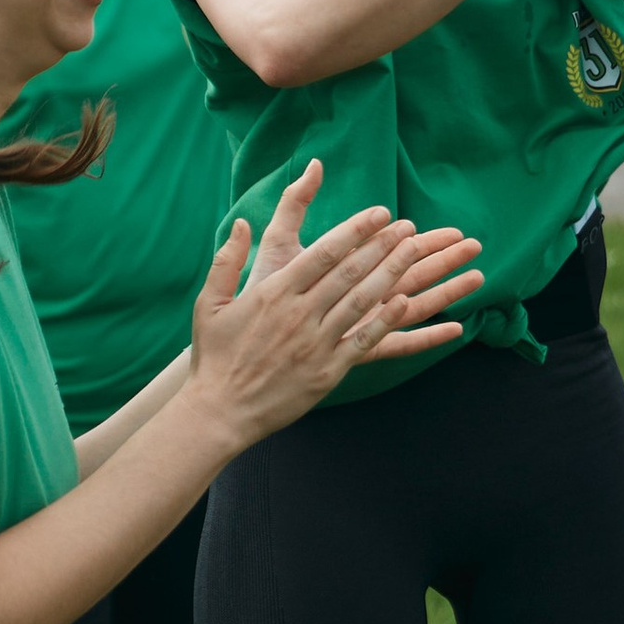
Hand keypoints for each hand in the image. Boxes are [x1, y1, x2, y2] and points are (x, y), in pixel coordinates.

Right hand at [185, 164, 481, 444]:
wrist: (220, 410)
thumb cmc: (214, 357)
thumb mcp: (209, 303)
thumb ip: (227, 260)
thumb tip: (242, 222)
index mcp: (274, 293)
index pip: (324, 253)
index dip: (355, 230)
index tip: (379, 213)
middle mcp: (299, 314)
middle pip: (350, 272)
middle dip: (382, 245)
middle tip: (406, 225)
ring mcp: (316, 343)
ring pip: (362, 302)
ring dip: (392, 274)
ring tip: (414, 252)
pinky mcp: (327, 372)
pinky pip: (363, 342)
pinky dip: (386, 322)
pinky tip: (406, 302)